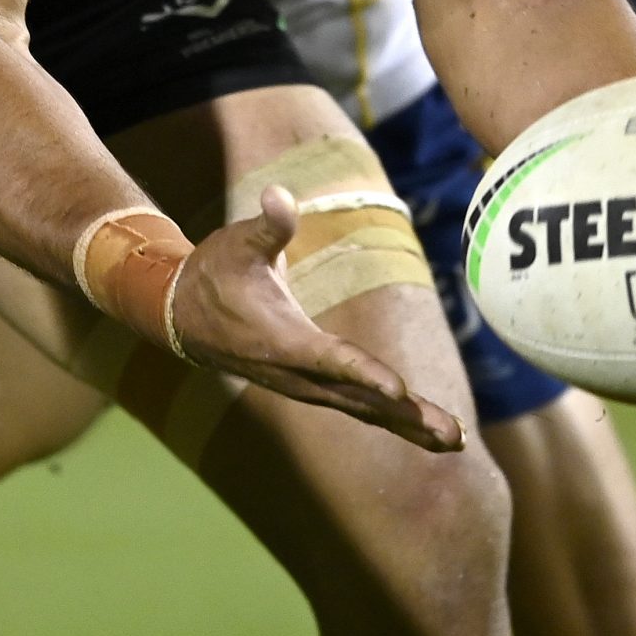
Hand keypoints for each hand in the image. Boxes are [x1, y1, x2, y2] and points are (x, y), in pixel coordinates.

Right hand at [166, 185, 465, 452]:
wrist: (182, 316)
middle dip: (407, 416)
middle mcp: (298, 374)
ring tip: (452, 440)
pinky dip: (392, 420)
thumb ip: (268, 225)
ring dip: (408, 426)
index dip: (365, 374)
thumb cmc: (215, 273)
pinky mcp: (312, 387)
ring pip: (363, 411)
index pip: (331, 360)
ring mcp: (306, 386)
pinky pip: (358, 409)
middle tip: (451, 434)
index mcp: (284, 340)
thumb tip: (280, 195)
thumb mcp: (237, 244)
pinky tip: (424, 429)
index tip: (398, 390)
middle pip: (360, 399)